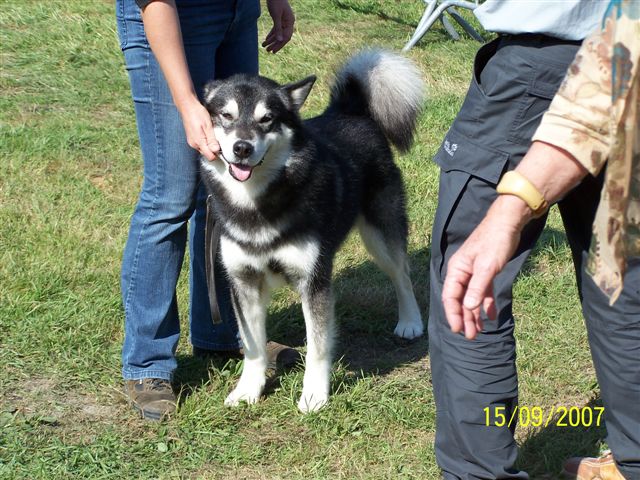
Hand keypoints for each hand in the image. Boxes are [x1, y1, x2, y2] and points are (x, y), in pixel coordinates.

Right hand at [177, 99, 219, 160]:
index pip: (210, 156)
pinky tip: (207, 133)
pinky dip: (206, 141)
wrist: (187, 106)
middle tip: (217, 137)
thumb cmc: (197, 113)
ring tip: (211, 133)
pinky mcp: (192, 138)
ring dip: (210, 144)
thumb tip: (216, 150)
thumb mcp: (208, 126)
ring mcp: (192, 142)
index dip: (217, 153)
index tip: (222, 147)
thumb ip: (212, 139)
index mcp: (198, 142)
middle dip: (214, 149)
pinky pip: (201, 144)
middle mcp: (194, 144)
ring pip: (204, 149)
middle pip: (207, 154)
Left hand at [263, 0, 294, 53]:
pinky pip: (276, 29)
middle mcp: (288, 22)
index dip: (280, 45)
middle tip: (267, 51)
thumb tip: (280, 40)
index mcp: (290, 22)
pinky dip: (271, 34)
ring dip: (271, 40)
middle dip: (274, 44)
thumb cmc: (276, 2)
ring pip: (278, 33)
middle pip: (282, 36)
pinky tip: (266, 39)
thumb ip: (278, 28)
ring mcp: (284, 20)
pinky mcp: (279, 18)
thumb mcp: (276, 16)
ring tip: (264, 47)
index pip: (286, 37)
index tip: (273, 51)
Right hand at [442, 196, 530, 339]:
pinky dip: (487, 304)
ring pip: (471, 298)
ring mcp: (474, 273)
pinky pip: (483, 292)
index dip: (453, 314)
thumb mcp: (487, 267)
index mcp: (457, 270)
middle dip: (465, 318)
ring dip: (475, 314)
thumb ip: (477, 288)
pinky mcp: (485, 272)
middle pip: (460, 300)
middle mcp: (462, 273)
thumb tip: (469, 308)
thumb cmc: (495, 242)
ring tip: (480, 331)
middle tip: (471, 336)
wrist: (508, 223)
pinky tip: (492, 315)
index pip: (451, 296)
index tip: (459, 330)